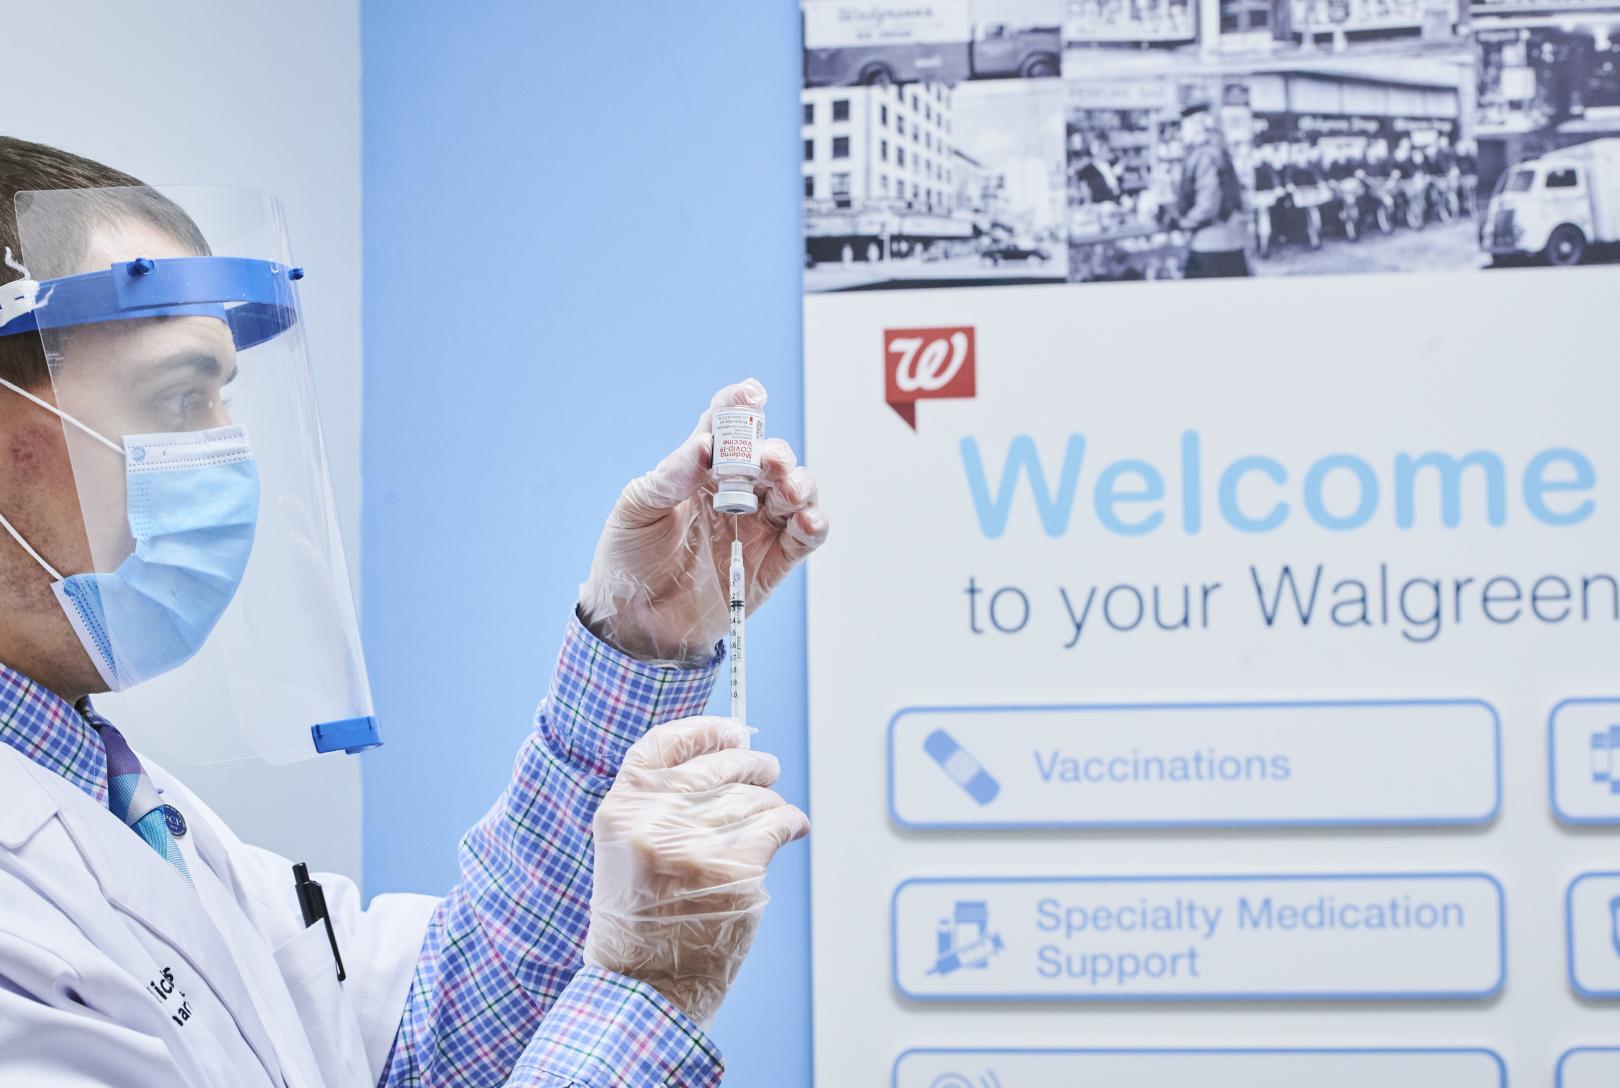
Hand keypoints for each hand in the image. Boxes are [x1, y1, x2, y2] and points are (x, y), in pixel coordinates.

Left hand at [579, 379, 828, 664]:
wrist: (632, 624)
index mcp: (701, 472)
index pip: (726, 429)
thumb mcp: (636, 510)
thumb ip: (670, 476)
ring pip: (796, 493)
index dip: (741, 407)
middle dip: (775, 453)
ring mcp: (757, 528)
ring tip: (789, 490)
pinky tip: (807, 521)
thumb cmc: (628, 560)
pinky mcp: (773, 564)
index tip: (752, 395)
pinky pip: (804, 539)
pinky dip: (814, 525)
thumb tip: (705, 446)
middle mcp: (735, 493)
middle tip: (767, 460)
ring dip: (800, 484)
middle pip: (769, 459)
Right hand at [583, 717, 808, 1024]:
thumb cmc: (640, 925)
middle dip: (750, 765)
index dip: (704, 730)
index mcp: (620, 810)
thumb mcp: (625, 852)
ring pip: (752, 797)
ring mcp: (696, 844)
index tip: (731, 730)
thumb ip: (657, 807)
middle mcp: (654, 820)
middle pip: (716, 766)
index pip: (665, 744)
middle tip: (767, 768)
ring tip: (774, 813)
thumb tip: (718, 762)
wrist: (643, 987)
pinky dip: (791, 823)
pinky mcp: (736, 869)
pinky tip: (794, 828)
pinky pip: (778, 824)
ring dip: (771, 802)